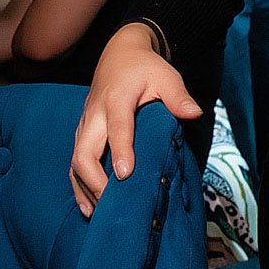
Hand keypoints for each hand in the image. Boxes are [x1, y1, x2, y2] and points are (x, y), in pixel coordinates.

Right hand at [68, 23, 203, 217]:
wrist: (119, 54)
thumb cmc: (146, 68)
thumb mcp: (166, 76)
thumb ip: (178, 96)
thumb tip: (194, 113)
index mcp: (117, 99)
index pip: (118, 128)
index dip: (120, 151)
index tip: (125, 175)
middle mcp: (95, 114)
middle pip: (84, 150)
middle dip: (94, 179)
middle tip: (112, 203)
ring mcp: (84, 125)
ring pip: (75, 160)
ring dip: (85, 188)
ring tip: (98, 214)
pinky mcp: (81, 133)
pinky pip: (74, 162)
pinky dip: (78, 185)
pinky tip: (88, 206)